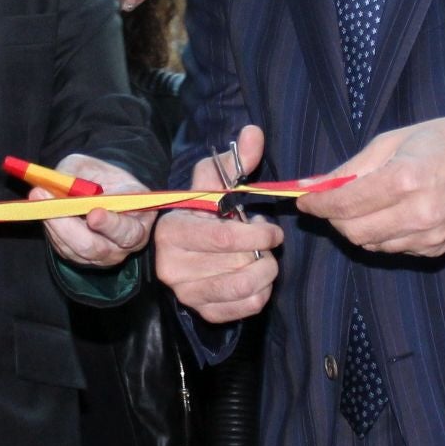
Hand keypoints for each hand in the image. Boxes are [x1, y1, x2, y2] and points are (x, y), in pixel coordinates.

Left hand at [36, 155, 155, 268]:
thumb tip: (64, 188)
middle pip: (95, 248)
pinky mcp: (80, 258)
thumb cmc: (102, 176)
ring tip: (39, 196)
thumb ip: (82, 176)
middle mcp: (123, 245)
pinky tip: (42, 208)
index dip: (110, 224)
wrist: (98, 187)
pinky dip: (50, 228)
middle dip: (69, 226)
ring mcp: (101, 256)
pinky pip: (63, 249)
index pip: (128, 231)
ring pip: (74, 250)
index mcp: (139, 221)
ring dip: (53, 224)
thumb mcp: (95, 167)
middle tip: (50, 202)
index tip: (92, 214)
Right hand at [156, 126, 280, 323]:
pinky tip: (259, 279)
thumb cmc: (203, 213)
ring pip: (243, 289)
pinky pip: (244, 309)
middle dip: (264, 253)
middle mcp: (172, 267)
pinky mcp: (203, 312)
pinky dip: (261, 294)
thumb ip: (234, 162)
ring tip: (266, 260)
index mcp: (172, 231)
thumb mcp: (212, 185)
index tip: (272, 229)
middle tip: (267, 242)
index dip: (258, 233)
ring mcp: (186, 294)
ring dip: (266, 273)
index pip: (224, 238)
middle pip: (238, 265)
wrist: (185, 250)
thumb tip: (253, 132)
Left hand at [296, 114, 444, 257]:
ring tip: (364, 205)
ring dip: (357, 228)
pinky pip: (394, 249)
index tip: (304, 200)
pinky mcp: (436, 250)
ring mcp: (429, 236)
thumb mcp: (395, 139)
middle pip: (353, 231)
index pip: (345, 204)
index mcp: (406, 179)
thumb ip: (353, 167)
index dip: (318, 204)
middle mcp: (418, 213)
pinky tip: (391, 214)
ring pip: (371, 244)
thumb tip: (314, 185)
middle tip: (332, 202)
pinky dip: (382, 235)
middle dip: (334, 218)